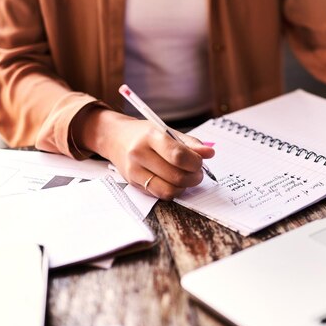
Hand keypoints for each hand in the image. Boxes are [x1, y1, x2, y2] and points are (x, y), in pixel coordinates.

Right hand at [75, 109, 214, 199]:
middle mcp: (139, 154)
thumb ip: (190, 143)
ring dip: (184, 187)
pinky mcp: (134, 184)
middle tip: (197, 172)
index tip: (200, 162)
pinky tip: (174, 181)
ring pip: (169, 190)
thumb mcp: (167, 131)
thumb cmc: (145, 134)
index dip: (195, 162)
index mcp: (150, 136)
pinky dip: (172, 190)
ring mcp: (135, 171)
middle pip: (176, 176)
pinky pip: (160, 195)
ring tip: (187, 177)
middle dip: (194, 177)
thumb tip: (210, 153)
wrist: (115, 138)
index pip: (178, 155)